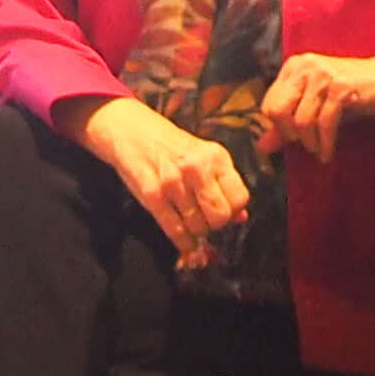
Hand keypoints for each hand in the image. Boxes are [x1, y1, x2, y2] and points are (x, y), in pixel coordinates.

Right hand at [68, 94, 252, 265]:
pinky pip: (176, 231)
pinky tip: (187, 243)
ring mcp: (173, 183)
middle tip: (208, 219)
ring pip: (198, 227)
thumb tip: (240, 217)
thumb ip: (223, 184)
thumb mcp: (204, 156)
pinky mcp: (153, 196)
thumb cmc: (173, 147)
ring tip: (192, 223)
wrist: (134, 132)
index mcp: (215, 156)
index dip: (233, 210)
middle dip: (216, 224)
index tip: (225, 210)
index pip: (239, 197)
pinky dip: (184, 243)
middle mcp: (197, 168)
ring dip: (197, 232)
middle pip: (220, 216)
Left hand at [256, 49, 374, 165]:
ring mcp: (323, 75)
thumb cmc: (347, 94)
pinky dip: (325, 144)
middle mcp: (304, 66)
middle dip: (290, 135)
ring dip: (310, 143)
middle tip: (305, 144)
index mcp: (293, 67)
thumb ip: (286, 125)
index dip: (279, 127)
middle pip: (278, 111)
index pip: (268, 104)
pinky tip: (328, 153)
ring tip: (319, 150)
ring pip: (301, 121)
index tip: (294, 137)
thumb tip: (262, 147)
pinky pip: (324, 123)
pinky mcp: (340, 87)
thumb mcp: (313, 107)